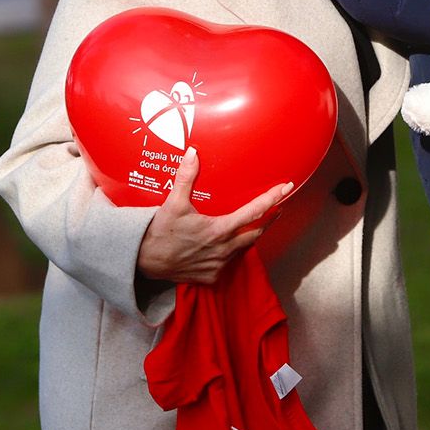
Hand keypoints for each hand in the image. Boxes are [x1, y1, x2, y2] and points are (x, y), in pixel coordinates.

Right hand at [136, 147, 291, 284]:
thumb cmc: (160, 231)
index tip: (285, 189)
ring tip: (256, 224)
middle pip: (257, 233)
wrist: (143, 260)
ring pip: (244, 249)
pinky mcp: (212, 277)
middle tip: (277, 208)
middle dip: (269, 220)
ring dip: (251, 236)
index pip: (254, 212)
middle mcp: (223, 250)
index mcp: (219, 230)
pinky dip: (233, 252)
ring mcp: (219, 265)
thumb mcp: (173, 202)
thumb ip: (186, 177)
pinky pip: (230, 262)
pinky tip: (231, 244)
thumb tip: (193, 153)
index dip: (272, 199)